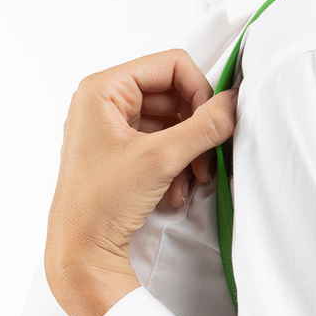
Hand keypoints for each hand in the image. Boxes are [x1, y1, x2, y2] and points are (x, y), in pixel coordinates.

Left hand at [45, 49, 237, 315]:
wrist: (81, 251)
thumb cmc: (100, 203)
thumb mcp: (160, 159)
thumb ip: (203, 127)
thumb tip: (234, 103)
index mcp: (102, 89)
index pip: (171, 64)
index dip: (199, 90)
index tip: (212, 123)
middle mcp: (105, 101)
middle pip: (174, 93)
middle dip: (195, 129)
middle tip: (206, 160)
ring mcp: (112, 127)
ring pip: (173, 122)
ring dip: (190, 151)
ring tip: (192, 180)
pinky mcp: (121, 152)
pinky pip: (163, 143)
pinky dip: (177, 165)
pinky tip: (175, 192)